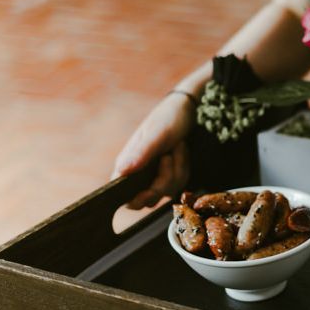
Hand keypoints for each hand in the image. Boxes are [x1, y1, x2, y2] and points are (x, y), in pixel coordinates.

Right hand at [112, 93, 194, 208]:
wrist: (187, 110)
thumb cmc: (169, 118)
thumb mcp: (158, 133)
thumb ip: (142, 152)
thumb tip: (122, 171)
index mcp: (128, 163)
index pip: (122, 194)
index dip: (136, 199)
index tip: (152, 189)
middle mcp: (138, 172)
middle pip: (148, 198)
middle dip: (165, 181)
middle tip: (169, 156)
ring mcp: (154, 175)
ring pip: (167, 191)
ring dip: (178, 168)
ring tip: (177, 147)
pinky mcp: (169, 174)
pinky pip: (179, 183)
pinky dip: (184, 167)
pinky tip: (181, 152)